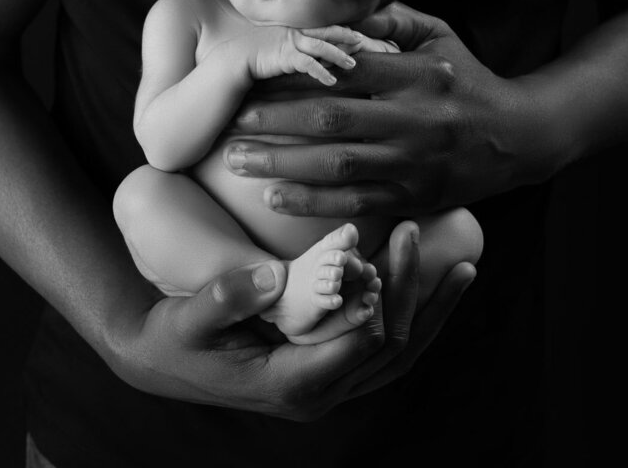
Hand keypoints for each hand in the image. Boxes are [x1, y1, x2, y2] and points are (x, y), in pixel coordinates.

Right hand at [109, 221, 475, 420]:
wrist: (163, 364)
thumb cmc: (176, 339)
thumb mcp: (189, 318)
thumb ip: (225, 298)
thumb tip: (272, 274)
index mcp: (292, 383)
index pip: (358, 343)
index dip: (377, 297)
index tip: (384, 248)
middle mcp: (320, 394)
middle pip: (389, 347)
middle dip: (413, 292)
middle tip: (415, 233)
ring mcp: (330, 388)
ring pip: (398, 355)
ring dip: (431, 311)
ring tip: (463, 269)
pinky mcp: (331, 373)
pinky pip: (385, 352)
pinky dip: (414, 320)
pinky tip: (435, 289)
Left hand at [222, 2, 562, 217]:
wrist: (521, 137)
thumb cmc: (467, 78)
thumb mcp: (438, 34)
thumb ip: (389, 20)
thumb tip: (335, 10)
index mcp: (416, 73)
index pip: (345, 71)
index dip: (295, 75)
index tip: (252, 77)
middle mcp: (415, 118)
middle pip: (332, 120)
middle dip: (273, 122)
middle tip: (226, 123)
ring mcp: (415, 162)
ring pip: (338, 165)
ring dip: (282, 165)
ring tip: (235, 162)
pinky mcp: (415, 197)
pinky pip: (357, 203)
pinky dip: (313, 203)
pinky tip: (274, 198)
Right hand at [245, 25, 363, 86]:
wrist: (235, 55)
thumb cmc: (252, 49)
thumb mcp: (272, 40)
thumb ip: (286, 41)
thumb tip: (298, 48)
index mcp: (293, 27)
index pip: (320, 26)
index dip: (338, 29)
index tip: (353, 32)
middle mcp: (295, 32)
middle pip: (326, 32)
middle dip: (345, 36)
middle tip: (361, 41)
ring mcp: (291, 43)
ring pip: (322, 47)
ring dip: (339, 55)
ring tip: (353, 64)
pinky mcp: (286, 57)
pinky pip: (309, 64)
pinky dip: (322, 72)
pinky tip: (332, 80)